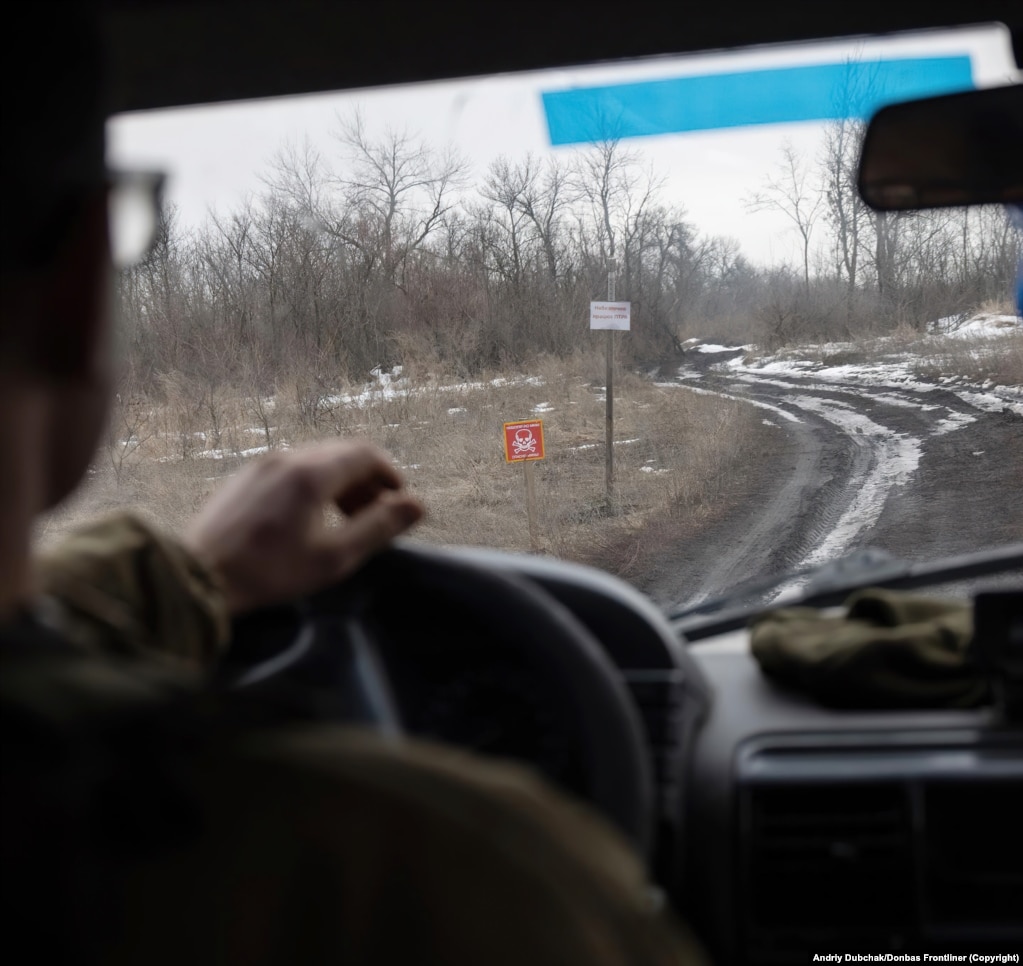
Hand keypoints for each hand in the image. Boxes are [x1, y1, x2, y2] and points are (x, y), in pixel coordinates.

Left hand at [183, 441, 422, 613]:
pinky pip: (290, 469)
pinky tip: (308, 519)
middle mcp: (287, 458)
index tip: (398, 501)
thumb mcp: (334, 558)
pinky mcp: (244, 478)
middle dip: (366, 481)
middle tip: (374, 516)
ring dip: (340, 483)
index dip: (390, 475)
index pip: (365, 453)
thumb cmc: (269, 573)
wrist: (199, 577)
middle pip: (341, 454)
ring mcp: (261, 465)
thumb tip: (416, 505)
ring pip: (315, 460)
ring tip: (344, 520)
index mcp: (311, 474)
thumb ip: (378, 527)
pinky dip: (313, 485)